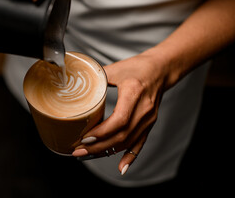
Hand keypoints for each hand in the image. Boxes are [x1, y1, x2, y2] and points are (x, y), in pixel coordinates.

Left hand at [72, 52, 169, 174]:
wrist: (161, 69)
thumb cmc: (138, 67)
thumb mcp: (116, 69)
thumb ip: (96, 77)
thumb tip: (73, 82)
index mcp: (134, 94)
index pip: (119, 120)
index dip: (101, 133)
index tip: (84, 138)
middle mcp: (144, 110)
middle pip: (121, 136)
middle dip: (98, 147)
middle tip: (78, 151)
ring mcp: (148, 120)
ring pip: (127, 142)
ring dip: (106, 152)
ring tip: (87, 155)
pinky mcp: (149, 124)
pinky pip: (139, 144)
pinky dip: (129, 157)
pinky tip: (121, 168)